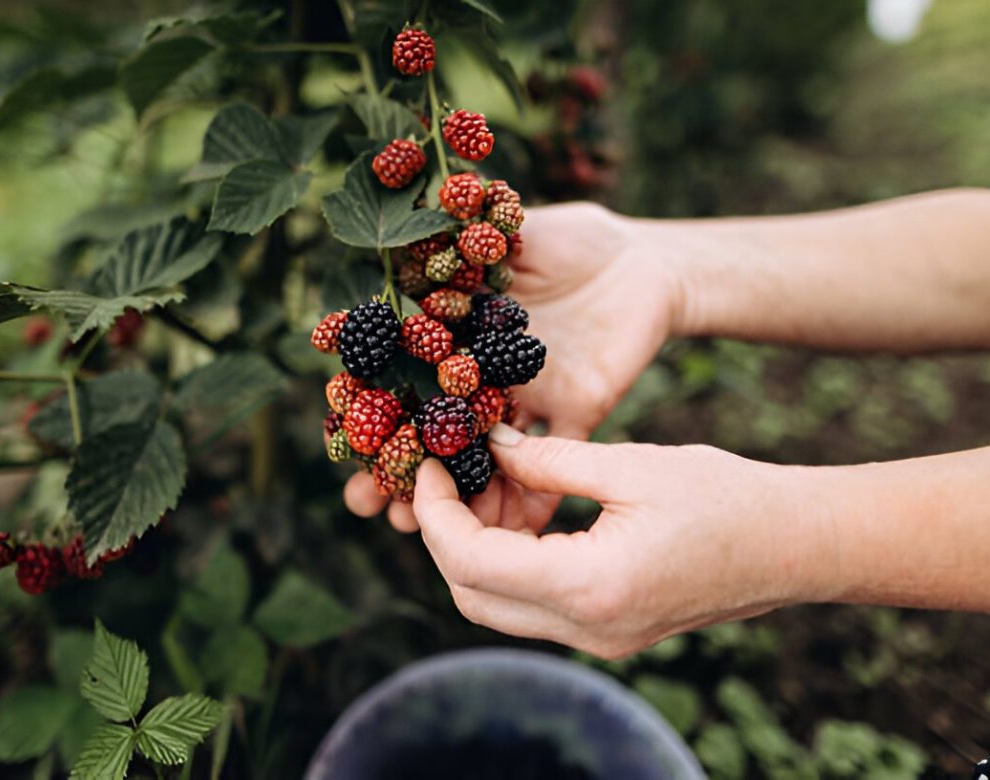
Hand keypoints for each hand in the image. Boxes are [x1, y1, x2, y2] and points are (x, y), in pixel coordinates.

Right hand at [346, 203, 686, 529]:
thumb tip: (412, 236)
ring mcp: (529, 401)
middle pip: (434, 429)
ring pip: (485, 458)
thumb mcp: (518, 230)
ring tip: (419, 527)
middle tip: (365, 504)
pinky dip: (536, 497)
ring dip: (454, 495)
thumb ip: (470, 241)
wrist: (648, 262)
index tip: (340, 443)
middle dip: (397, 470)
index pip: (405, 377)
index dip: (370, 409)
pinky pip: (557, 464)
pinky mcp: (577, 415)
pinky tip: (511, 529)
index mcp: (463, 333)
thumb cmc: (577, 238)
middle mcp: (488, 376)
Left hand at [409, 424, 836, 658]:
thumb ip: (551, 460)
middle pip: (472, 597)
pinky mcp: (611, 635)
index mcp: (590, 587)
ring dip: (475, 554)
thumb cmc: (726, 496)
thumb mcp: (631, 465)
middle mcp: (588, 630)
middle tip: (447, 477)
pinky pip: (535, 608)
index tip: (427, 466)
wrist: (796, 546)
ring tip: (485, 489)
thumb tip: (491, 446)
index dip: (437, 513)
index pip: (471, 563)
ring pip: (498, 609)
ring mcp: (600, 641)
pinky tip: (521, 515)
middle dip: (444, 537)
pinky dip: (512, 566)